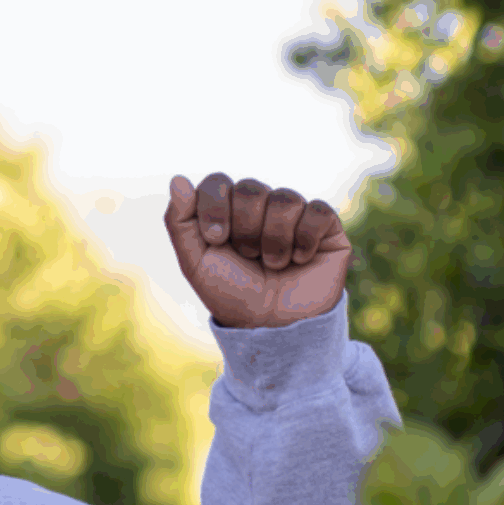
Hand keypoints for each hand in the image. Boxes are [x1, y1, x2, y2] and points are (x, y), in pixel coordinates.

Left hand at [165, 173, 351, 328]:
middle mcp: (260, 206)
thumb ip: (180, 222)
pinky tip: (299, 260)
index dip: (215, 206)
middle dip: (244, 228)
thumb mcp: (195, 264)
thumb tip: (178, 180)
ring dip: (273, 240)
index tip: (216, 239)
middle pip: (250, 188)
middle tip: (248, 256)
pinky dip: (303, 240)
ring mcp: (293, 214)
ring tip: (273, 264)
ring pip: (285, 199)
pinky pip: (317, 211)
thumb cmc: (232, 294)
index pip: (217, 182)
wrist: (272, 324)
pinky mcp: (325, 225)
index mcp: (227, 211)